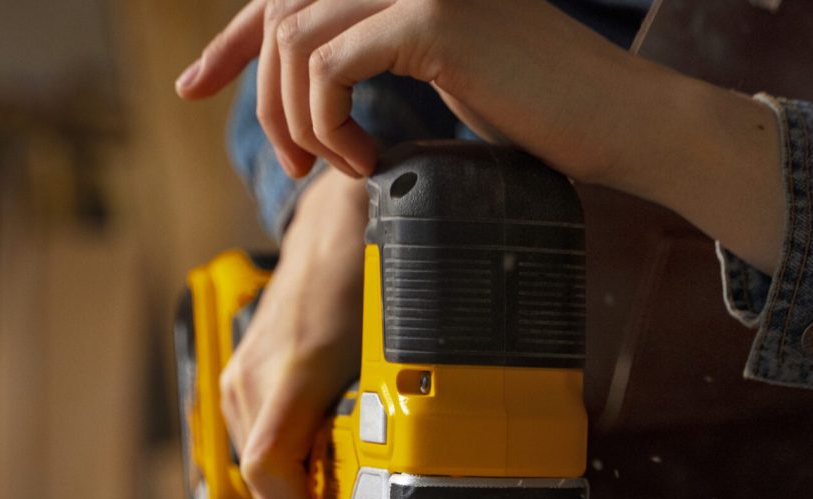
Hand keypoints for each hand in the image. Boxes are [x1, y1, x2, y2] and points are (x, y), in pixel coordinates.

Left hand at [175, 0, 638, 186]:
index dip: (230, 39)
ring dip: (297, 120)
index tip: (195, 84)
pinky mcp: (432, 18)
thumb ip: (382, 63)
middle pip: (278, 12)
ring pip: (294, 37)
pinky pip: (330, 67)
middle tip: (295, 165)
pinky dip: (331, 125)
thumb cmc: (546, 115)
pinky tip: (367, 162)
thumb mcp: (447, 80)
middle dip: (262, 99)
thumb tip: (319, 93)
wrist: (617, 123)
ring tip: (337, 168)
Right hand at [220, 167, 367, 498]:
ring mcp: (241, 377)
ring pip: (255, 461)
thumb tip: (397, 471)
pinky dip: (281, 465)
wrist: (336, 224)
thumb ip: (384, 410)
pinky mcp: (244, 373)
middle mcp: (250, 382)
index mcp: (284, 378)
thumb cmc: (362, 280)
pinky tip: (314, 473)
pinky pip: (255, 437)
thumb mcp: (385, 350)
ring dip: (289, 494)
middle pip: (261, 477)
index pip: (269, 470)